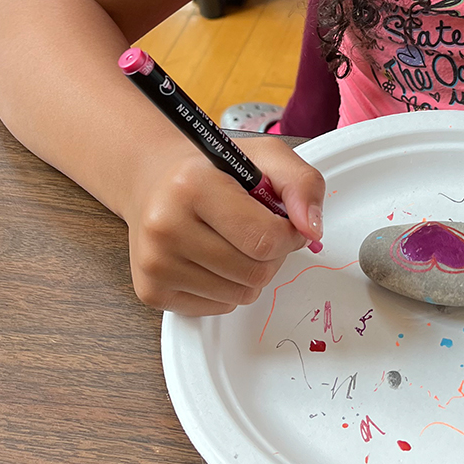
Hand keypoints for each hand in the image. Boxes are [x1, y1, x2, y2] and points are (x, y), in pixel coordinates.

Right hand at [125, 135, 324, 315]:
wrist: (154, 182)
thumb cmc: (214, 170)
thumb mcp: (266, 156)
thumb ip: (302, 184)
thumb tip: (311, 228)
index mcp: (192, 186)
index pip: (266, 239)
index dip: (291, 234)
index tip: (287, 221)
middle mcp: (165, 226)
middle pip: (256, 271)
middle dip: (273, 253)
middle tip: (258, 228)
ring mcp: (154, 263)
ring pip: (242, 294)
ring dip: (253, 271)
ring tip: (235, 240)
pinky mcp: (152, 291)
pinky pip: (220, 307)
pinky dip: (229, 286)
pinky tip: (214, 256)